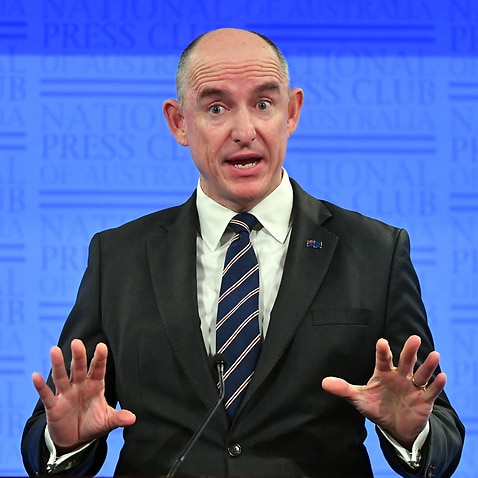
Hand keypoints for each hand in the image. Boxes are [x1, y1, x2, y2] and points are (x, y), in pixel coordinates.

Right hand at [32, 339, 135, 451]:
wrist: (74, 440)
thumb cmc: (92, 423)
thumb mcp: (107, 421)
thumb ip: (118, 418)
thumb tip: (133, 419)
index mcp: (95, 385)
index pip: (98, 369)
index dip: (99, 359)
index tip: (102, 346)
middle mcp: (80, 386)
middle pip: (79, 368)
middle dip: (78, 356)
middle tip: (77, 342)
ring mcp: (66, 394)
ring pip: (61, 377)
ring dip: (58, 364)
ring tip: (54, 350)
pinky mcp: (53, 406)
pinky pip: (46, 395)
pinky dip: (40, 386)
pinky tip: (35, 376)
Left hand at [322, 335, 446, 448]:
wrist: (395, 426)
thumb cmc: (376, 406)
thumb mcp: (359, 398)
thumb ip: (343, 389)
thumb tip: (323, 383)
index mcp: (383, 373)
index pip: (383, 359)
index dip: (382, 351)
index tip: (381, 342)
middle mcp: (400, 376)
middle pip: (405, 361)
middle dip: (409, 351)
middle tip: (414, 338)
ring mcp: (412, 387)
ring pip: (421, 374)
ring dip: (428, 365)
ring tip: (435, 355)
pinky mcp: (423, 400)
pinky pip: (431, 391)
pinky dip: (436, 385)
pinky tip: (442, 376)